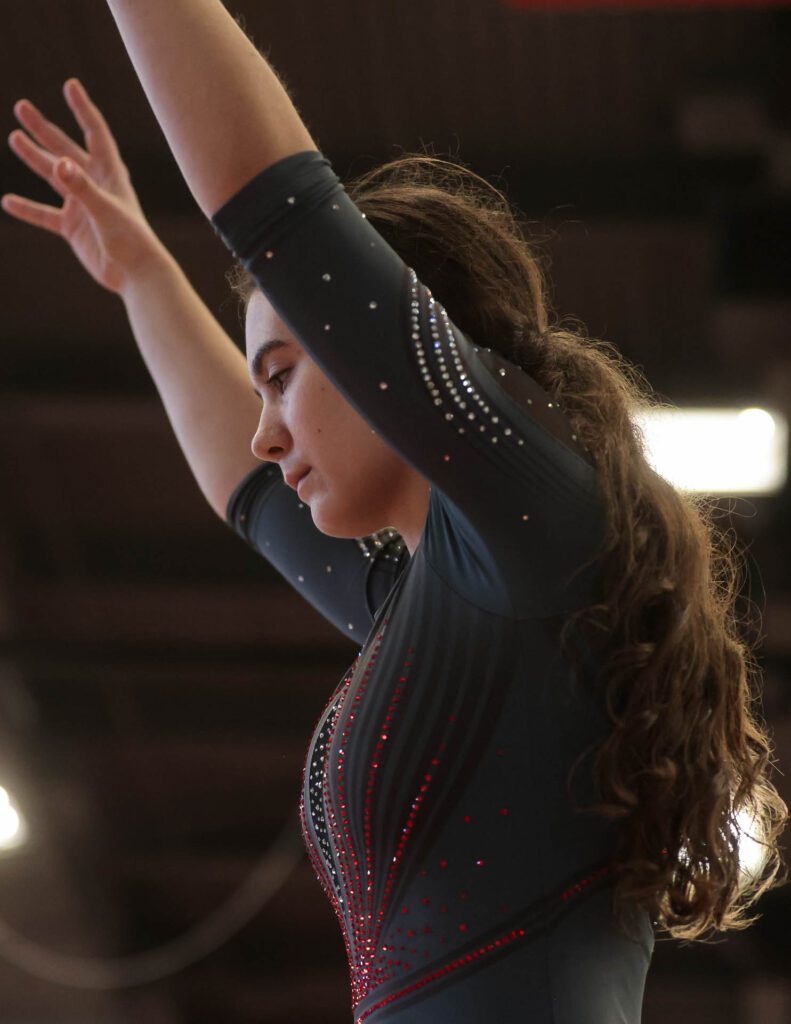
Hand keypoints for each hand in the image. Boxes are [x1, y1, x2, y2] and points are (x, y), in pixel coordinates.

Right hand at [2, 78, 164, 294]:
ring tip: (14, 138)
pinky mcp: (74, 228)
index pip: (95, 133)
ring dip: (35, 158)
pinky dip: (28, 209)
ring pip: (53, 177)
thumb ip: (81, 187)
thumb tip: (58, 163)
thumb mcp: (104, 210)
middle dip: (45, 129)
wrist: (135, 274)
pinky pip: (45, 215)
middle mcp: (95, 185)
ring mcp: (83, 205)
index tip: (70, 85)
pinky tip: (8, 202)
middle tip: (21, 107)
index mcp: (110, 174)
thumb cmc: (130, 240)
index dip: (83, 109)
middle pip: (66, 149)